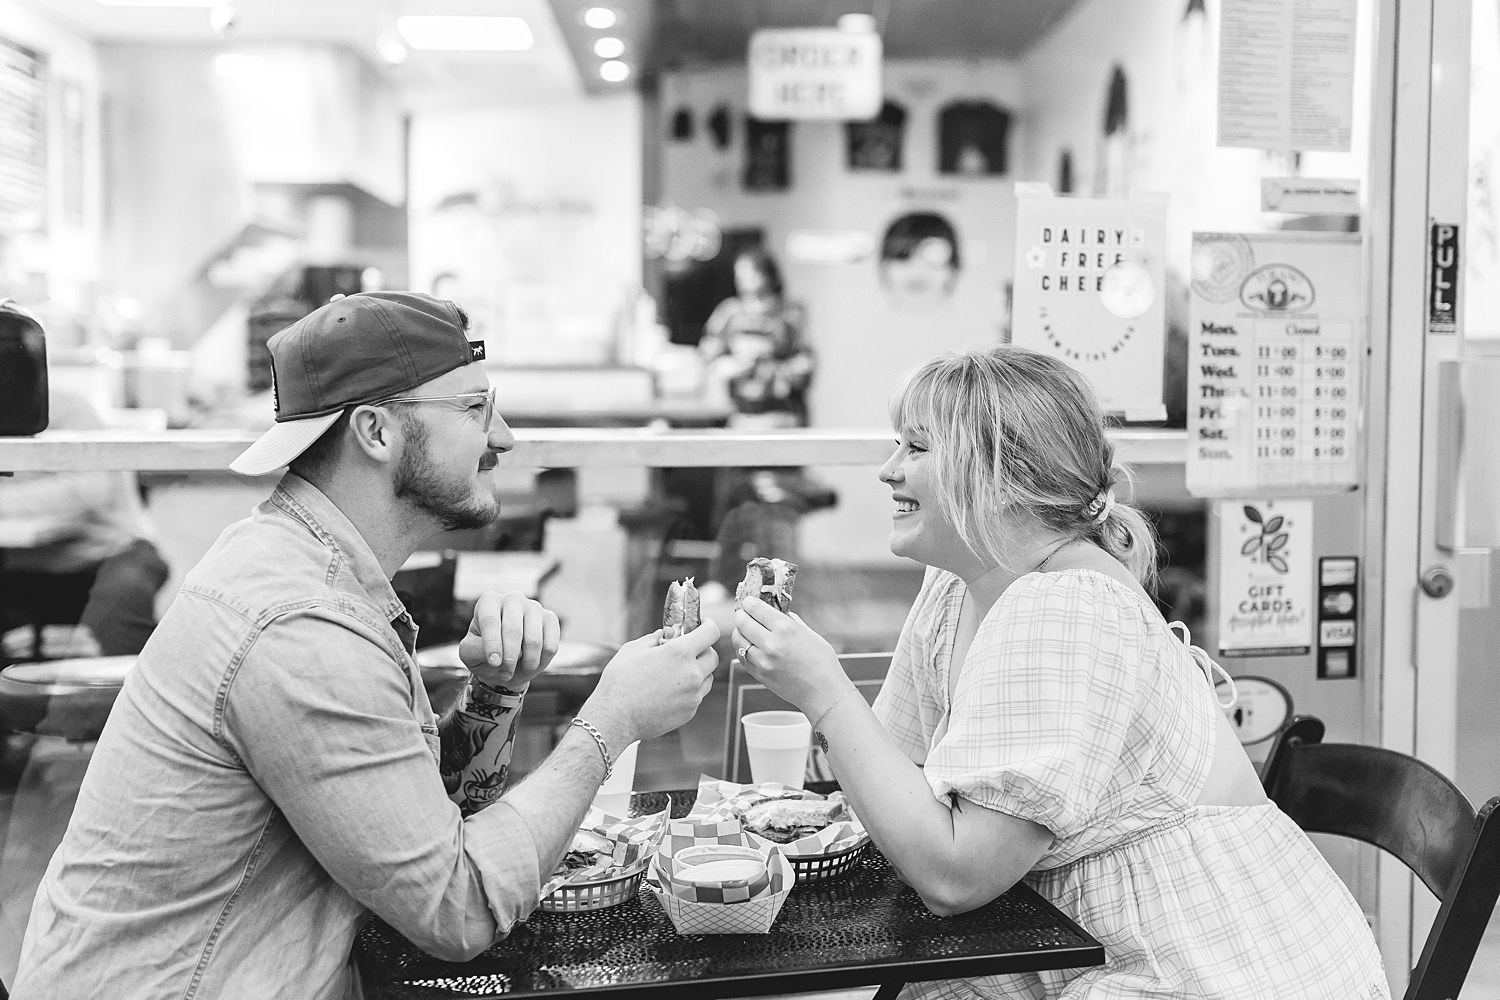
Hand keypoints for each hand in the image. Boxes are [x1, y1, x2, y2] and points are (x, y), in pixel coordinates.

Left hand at [458, 591, 560, 689]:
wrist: (502, 662)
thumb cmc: (482, 653)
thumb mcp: (469, 654)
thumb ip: (475, 650)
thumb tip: (498, 654)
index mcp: (489, 602)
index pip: (491, 621)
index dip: (492, 644)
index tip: (494, 663)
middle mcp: (512, 599)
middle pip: (513, 630)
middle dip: (509, 657)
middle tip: (505, 673)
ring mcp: (534, 607)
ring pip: (534, 639)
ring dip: (526, 662)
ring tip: (517, 668)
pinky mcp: (550, 619)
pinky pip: (550, 646)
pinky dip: (540, 661)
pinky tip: (531, 661)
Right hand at [579, 621, 720, 746]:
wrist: (615, 718)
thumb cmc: (620, 683)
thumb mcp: (633, 650)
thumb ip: (653, 638)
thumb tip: (663, 634)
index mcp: (680, 653)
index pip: (710, 632)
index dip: (708, 625)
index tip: (702, 625)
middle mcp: (692, 674)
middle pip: (713, 656)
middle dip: (703, 650)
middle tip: (687, 650)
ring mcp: (693, 695)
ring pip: (708, 677)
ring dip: (698, 671)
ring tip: (675, 672)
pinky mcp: (690, 712)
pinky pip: (697, 696)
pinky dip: (690, 690)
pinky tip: (670, 690)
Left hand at [732, 596, 848, 717]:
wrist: (824, 693)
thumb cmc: (823, 663)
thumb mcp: (810, 634)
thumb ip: (790, 621)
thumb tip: (776, 610)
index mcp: (785, 629)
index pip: (756, 609)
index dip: (750, 602)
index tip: (749, 601)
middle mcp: (771, 644)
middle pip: (742, 622)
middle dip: (741, 615)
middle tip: (743, 613)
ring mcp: (763, 661)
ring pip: (738, 640)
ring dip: (739, 632)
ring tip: (745, 629)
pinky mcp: (759, 675)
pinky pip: (742, 657)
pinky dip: (742, 648)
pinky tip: (748, 645)